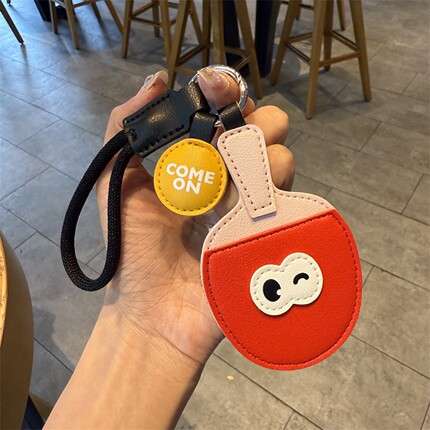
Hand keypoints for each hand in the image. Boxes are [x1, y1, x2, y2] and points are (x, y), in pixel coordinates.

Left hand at [96, 68, 294, 366]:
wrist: (153, 309)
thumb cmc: (133, 246)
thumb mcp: (117, 182)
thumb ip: (125, 126)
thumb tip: (160, 79)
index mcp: (200, 159)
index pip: (229, 110)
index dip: (229, 96)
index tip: (219, 95)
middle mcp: (233, 175)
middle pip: (268, 128)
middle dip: (256, 125)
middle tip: (228, 146)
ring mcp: (255, 205)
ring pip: (283, 160)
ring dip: (262, 162)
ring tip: (230, 191)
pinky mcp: (271, 234)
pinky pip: (291, 202)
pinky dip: (273, 199)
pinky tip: (246, 215)